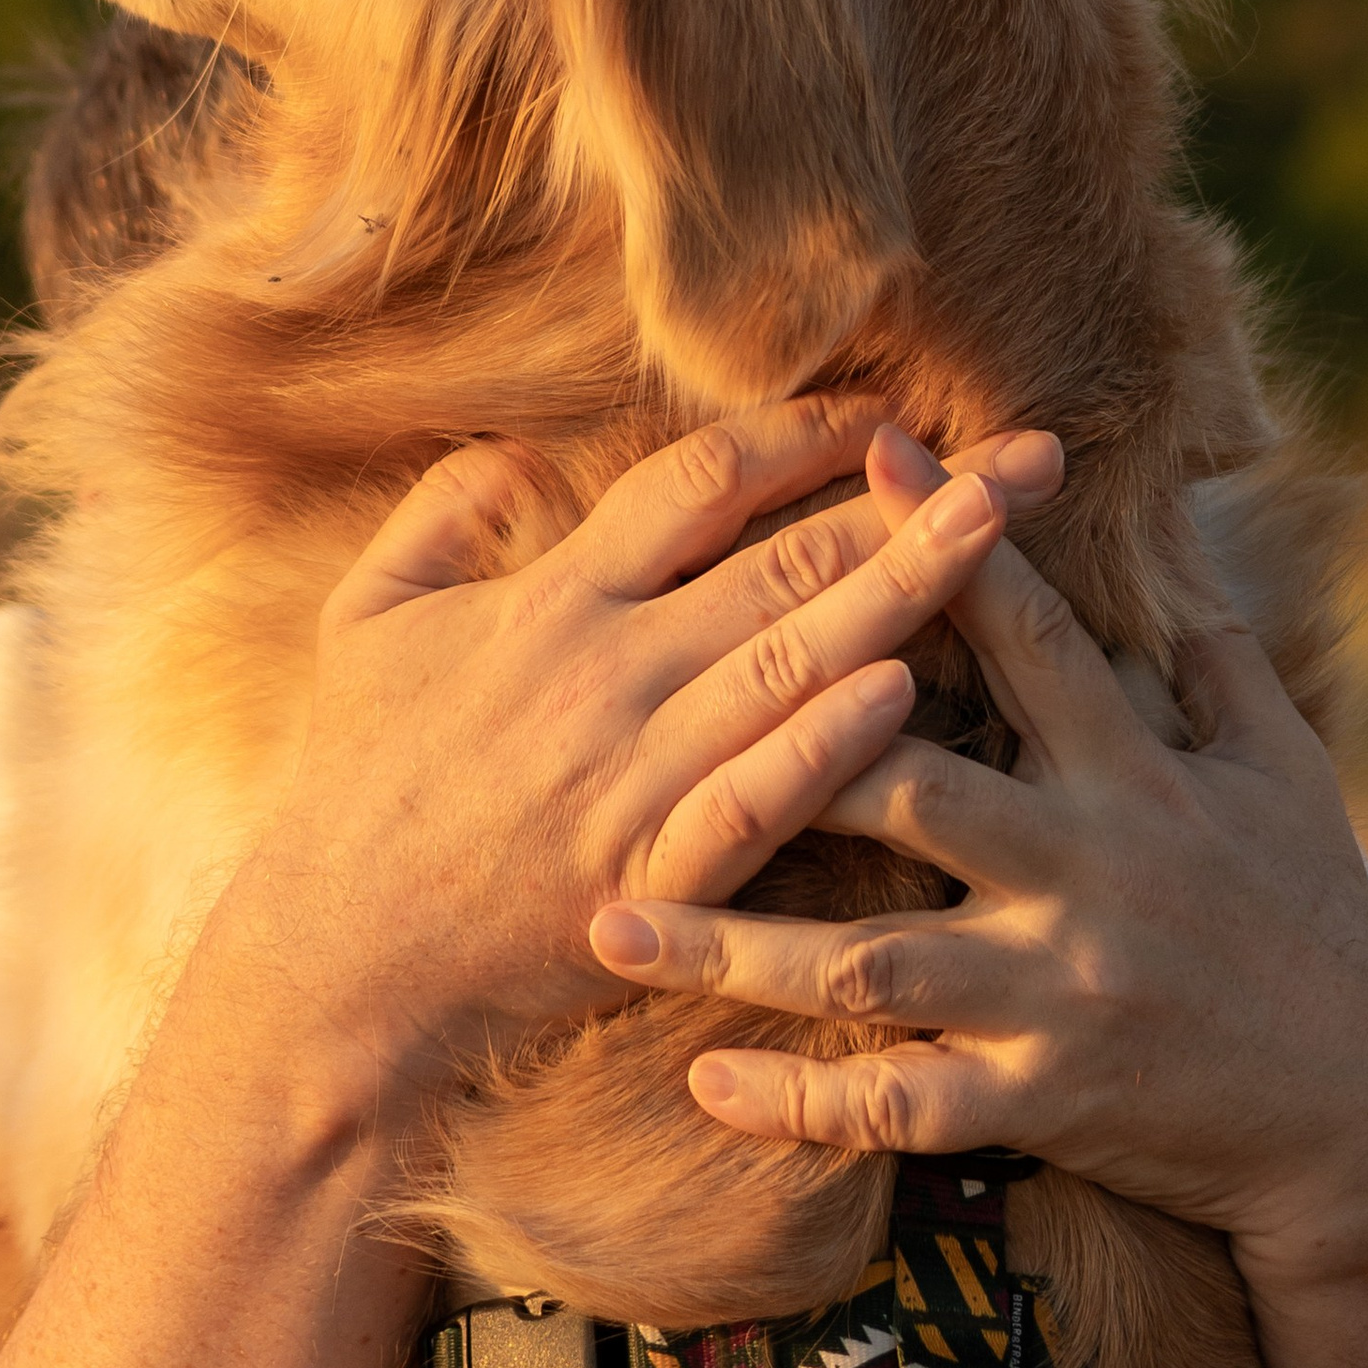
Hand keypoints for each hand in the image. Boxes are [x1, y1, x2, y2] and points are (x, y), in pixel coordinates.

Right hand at [226, 398, 1062, 1124]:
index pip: (698, 482)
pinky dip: (828, 742)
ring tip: (1003, 532)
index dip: (802, 434)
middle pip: (781, 556)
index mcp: (551, 600)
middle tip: (1034, 456)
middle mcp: (603, 670)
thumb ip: (440, 520)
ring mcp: (631, 775)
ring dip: (906, 589)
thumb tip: (518, 453)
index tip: (892, 410)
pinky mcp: (649, 878)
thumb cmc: (353, 787)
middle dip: (915, 499)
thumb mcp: (363, 623)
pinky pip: (754, 800)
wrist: (333, 957)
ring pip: (791, 661)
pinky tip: (904, 692)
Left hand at [586, 425, 1367, 1281]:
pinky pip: (903, 1104)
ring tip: (611, 925)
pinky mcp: (1049, 1098)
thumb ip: (1212, 662)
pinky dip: (802, 1102)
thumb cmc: (1318, 922)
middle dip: (777, 759)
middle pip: (910, 790)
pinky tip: (708, 1084)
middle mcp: (1089, 870)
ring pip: (872, 961)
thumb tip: (1166, 545)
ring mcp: (1061, 989)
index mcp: (1137, 776)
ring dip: (732, 949)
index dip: (949, 543)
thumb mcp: (1288, 774)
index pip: (1028, 636)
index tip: (869, 457)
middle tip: (642, 733)